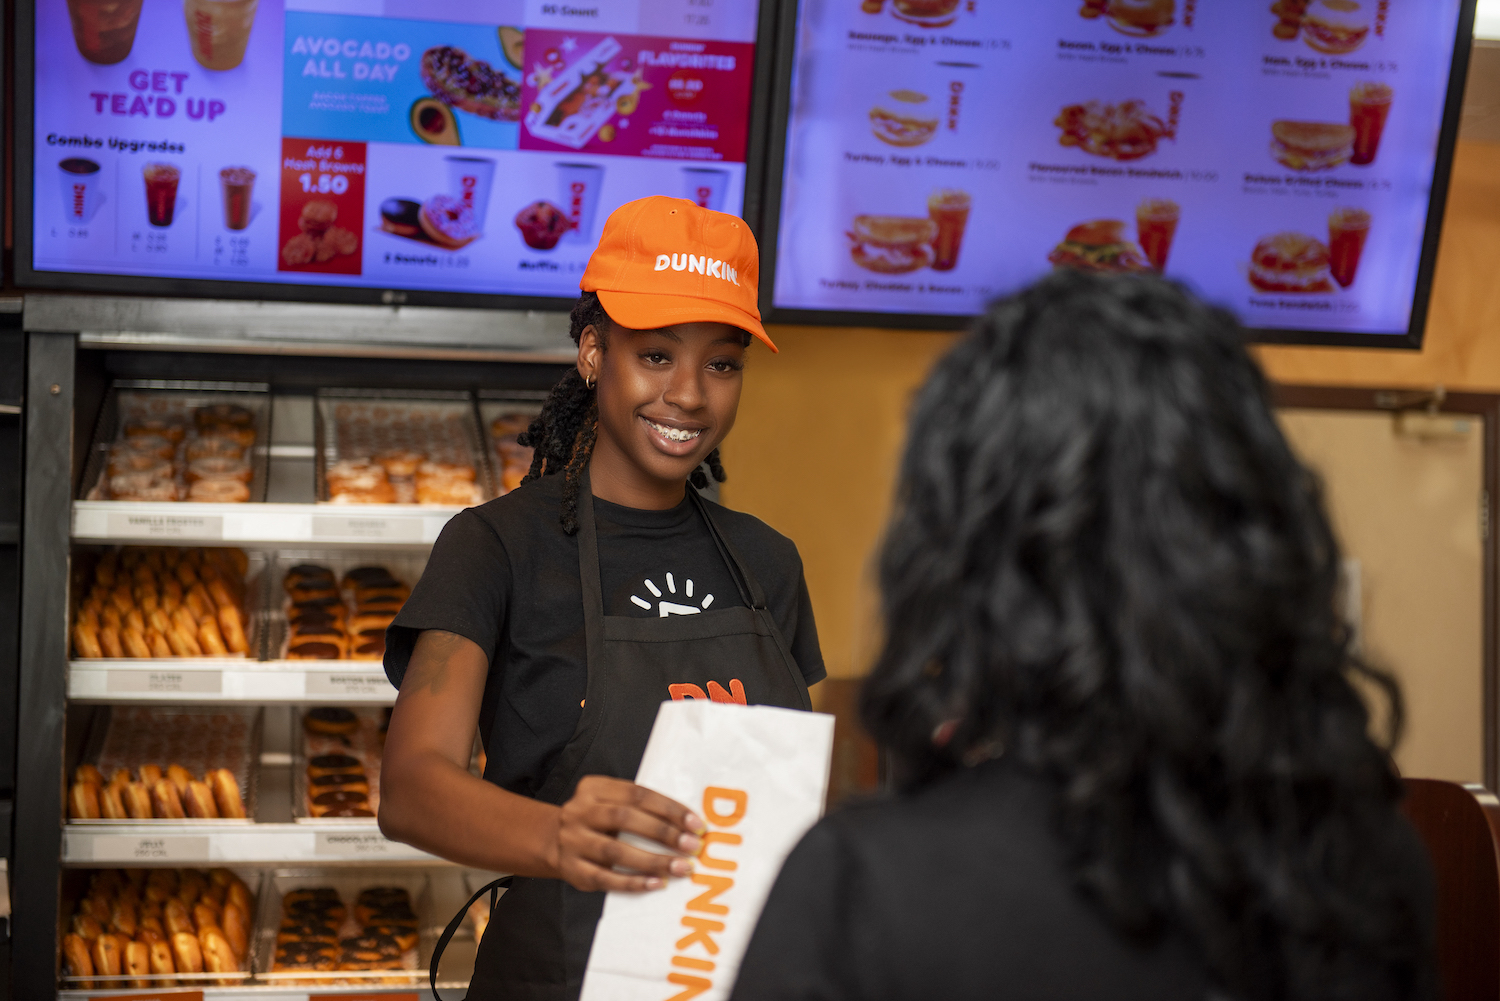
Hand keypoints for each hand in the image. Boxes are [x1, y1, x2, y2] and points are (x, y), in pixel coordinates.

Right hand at [554, 775, 705, 891]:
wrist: (552, 840)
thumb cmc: (596, 820)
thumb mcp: (609, 801)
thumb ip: (640, 807)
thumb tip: (687, 823)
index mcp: (594, 788)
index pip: (637, 794)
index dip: (669, 808)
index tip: (696, 823)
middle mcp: (580, 811)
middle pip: (626, 819)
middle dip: (664, 833)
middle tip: (693, 846)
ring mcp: (573, 841)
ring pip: (616, 851)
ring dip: (653, 861)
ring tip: (681, 867)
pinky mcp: (573, 869)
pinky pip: (605, 878)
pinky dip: (633, 882)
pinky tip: (656, 883)